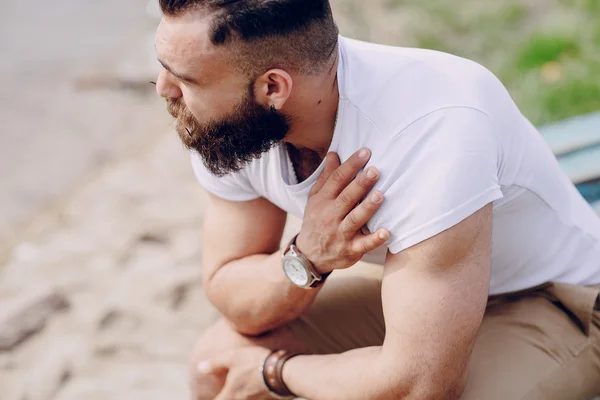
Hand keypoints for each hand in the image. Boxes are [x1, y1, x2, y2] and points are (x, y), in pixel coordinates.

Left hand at [196, 347, 271, 399]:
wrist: (283, 372)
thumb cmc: (255, 363)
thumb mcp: (232, 357)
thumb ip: (215, 364)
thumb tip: (200, 368)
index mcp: (229, 395)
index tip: (208, 397)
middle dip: (225, 398)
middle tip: (224, 394)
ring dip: (240, 396)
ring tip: (240, 390)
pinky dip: (254, 397)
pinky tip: (255, 390)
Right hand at [296, 148, 388, 273]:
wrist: (309, 255)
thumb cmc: (317, 220)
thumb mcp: (316, 199)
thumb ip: (327, 177)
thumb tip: (333, 154)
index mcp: (323, 200)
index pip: (336, 179)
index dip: (351, 165)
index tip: (366, 152)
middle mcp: (331, 216)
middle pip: (346, 198)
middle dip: (361, 184)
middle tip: (375, 170)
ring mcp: (341, 233)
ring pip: (355, 219)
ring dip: (367, 208)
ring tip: (380, 195)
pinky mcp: (350, 250)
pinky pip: (363, 245)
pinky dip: (375, 239)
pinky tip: (386, 232)